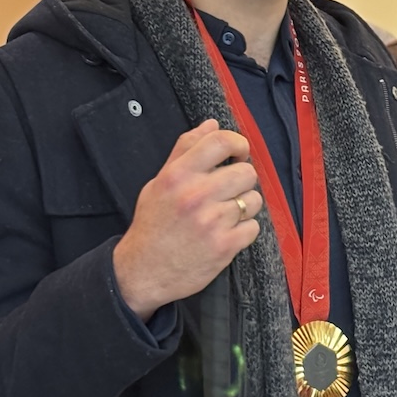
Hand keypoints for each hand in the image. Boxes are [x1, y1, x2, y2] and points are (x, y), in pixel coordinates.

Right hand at [113, 120, 262, 320]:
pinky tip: (225, 233)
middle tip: (228, 191)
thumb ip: (186, 149)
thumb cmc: (153, 224)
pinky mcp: (225, 246)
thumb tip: (212, 123)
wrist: (142, 272)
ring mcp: (212, 221)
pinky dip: (244, 230)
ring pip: (254, 200)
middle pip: (247, 172)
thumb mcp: (160, 181)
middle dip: (242, 180)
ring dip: (244, 206)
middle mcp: (196, 195)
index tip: (238, 154)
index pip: (221, 142)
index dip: (238, 144)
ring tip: (224, 215)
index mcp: (178, 175)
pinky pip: (254, 227)